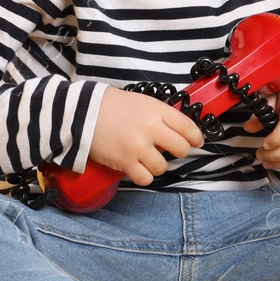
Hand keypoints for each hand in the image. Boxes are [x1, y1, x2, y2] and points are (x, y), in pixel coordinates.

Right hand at [87, 85, 205, 186]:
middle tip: (172, 150)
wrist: (83, 113)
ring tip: (148, 157)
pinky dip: (144, 175)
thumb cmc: (113, 106)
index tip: (196, 142)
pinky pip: (145, 178)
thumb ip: (162, 116)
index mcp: (157, 111)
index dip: (196, 138)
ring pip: (163, 166)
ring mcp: (138, 147)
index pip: (188, 127)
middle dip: (180, 151)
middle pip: (181, 149)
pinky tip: (138, 167)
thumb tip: (181, 132)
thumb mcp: (143, 102)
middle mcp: (151, 129)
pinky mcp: (124, 162)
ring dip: (158, 164)